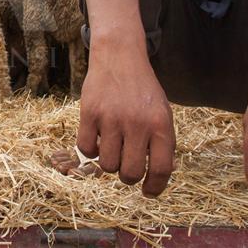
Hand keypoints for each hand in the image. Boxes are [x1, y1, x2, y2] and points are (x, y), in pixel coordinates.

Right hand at [77, 40, 175, 195]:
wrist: (119, 56)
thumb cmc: (142, 90)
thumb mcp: (161, 113)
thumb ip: (161, 143)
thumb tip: (154, 178)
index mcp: (160, 124)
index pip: (161, 169)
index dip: (155, 187)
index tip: (148, 191)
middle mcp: (137, 122)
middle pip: (130, 172)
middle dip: (128, 177)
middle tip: (126, 167)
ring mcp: (111, 117)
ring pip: (107, 164)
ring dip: (109, 163)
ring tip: (112, 149)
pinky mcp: (89, 112)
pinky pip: (85, 148)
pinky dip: (90, 150)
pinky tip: (97, 138)